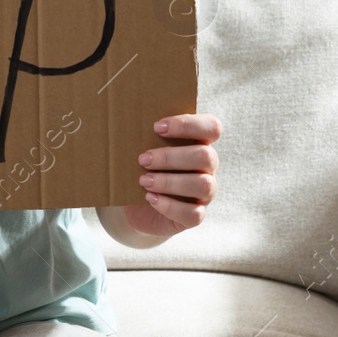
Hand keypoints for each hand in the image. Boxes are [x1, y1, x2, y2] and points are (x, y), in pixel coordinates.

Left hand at [124, 113, 220, 240]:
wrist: (136, 205)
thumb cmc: (142, 168)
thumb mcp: (143, 149)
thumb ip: (144, 135)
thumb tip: (126, 122)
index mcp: (200, 143)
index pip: (211, 127)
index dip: (188, 124)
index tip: (157, 127)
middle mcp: (208, 167)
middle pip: (206, 156)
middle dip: (171, 157)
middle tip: (143, 159)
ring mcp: (206, 193)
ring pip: (203, 185)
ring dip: (170, 181)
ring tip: (144, 181)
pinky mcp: (196, 216)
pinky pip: (194, 214)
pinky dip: (170, 206)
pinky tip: (150, 198)